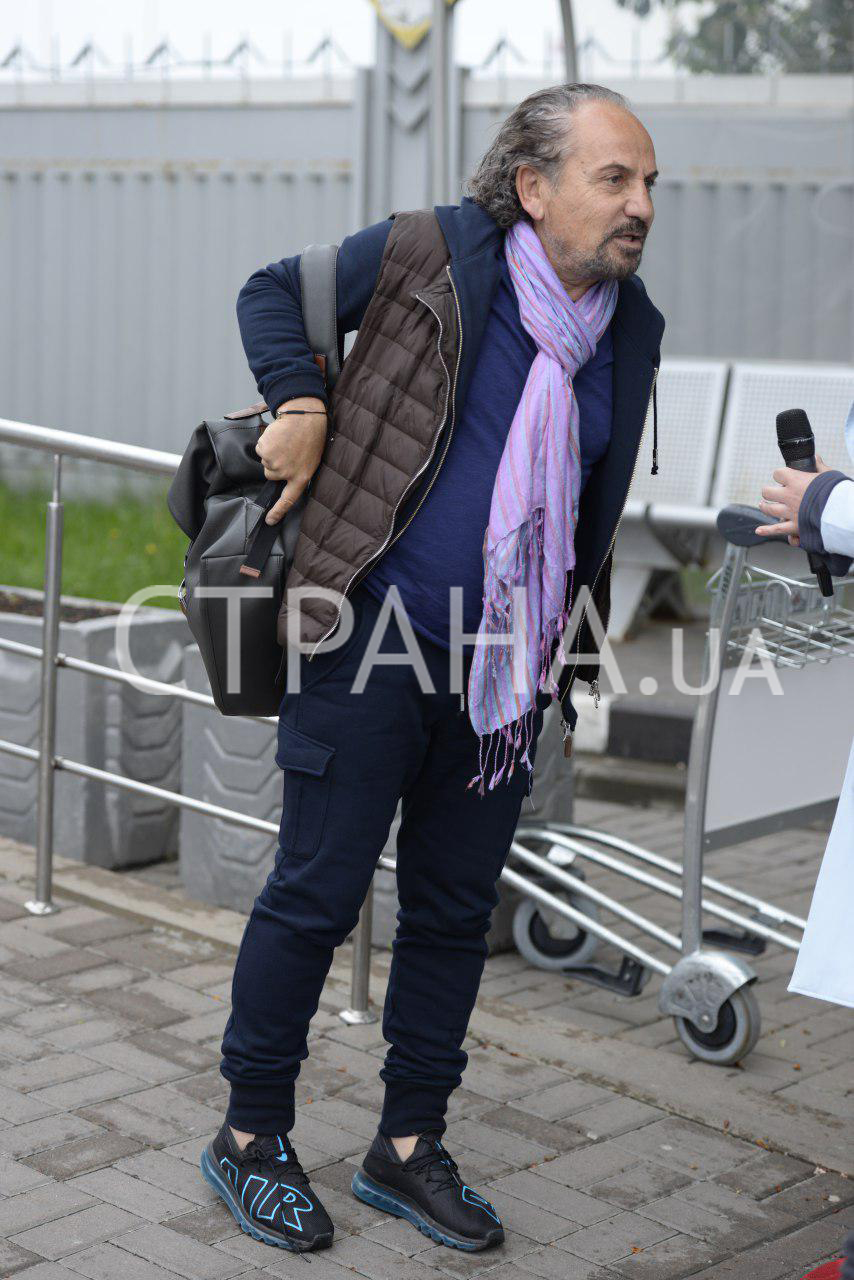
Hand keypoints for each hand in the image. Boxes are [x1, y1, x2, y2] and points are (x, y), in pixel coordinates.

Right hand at [255, 397, 327, 523]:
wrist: (304, 417)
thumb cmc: (310, 437)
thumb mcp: (310, 460)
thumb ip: (297, 473)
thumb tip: (284, 480)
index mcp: (301, 477)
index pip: (288, 500)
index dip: (278, 512)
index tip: (269, 521)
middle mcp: (286, 473)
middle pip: (270, 475)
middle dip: (274, 464)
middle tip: (286, 450)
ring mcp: (274, 463)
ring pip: (265, 461)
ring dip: (271, 451)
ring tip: (284, 441)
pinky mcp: (265, 451)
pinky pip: (260, 449)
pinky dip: (265, 442)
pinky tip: (277, 436)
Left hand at [755, 455, 830, 546]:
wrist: (840, 511)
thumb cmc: (835, 491)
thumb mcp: (828, 474)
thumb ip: (819, 466)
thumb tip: (816, 458)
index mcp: (795, 481)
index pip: (777, 473)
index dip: (780, 475)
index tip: (783, 477)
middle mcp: (788, 496)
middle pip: (767, 492)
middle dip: (769, 491)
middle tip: (772, 492)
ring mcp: (789, 512)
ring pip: (769, 509)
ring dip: (765, 507)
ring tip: (763, 505)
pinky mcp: (794, 526)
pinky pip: (776, 529)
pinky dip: (766, 530)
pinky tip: (759, 530)